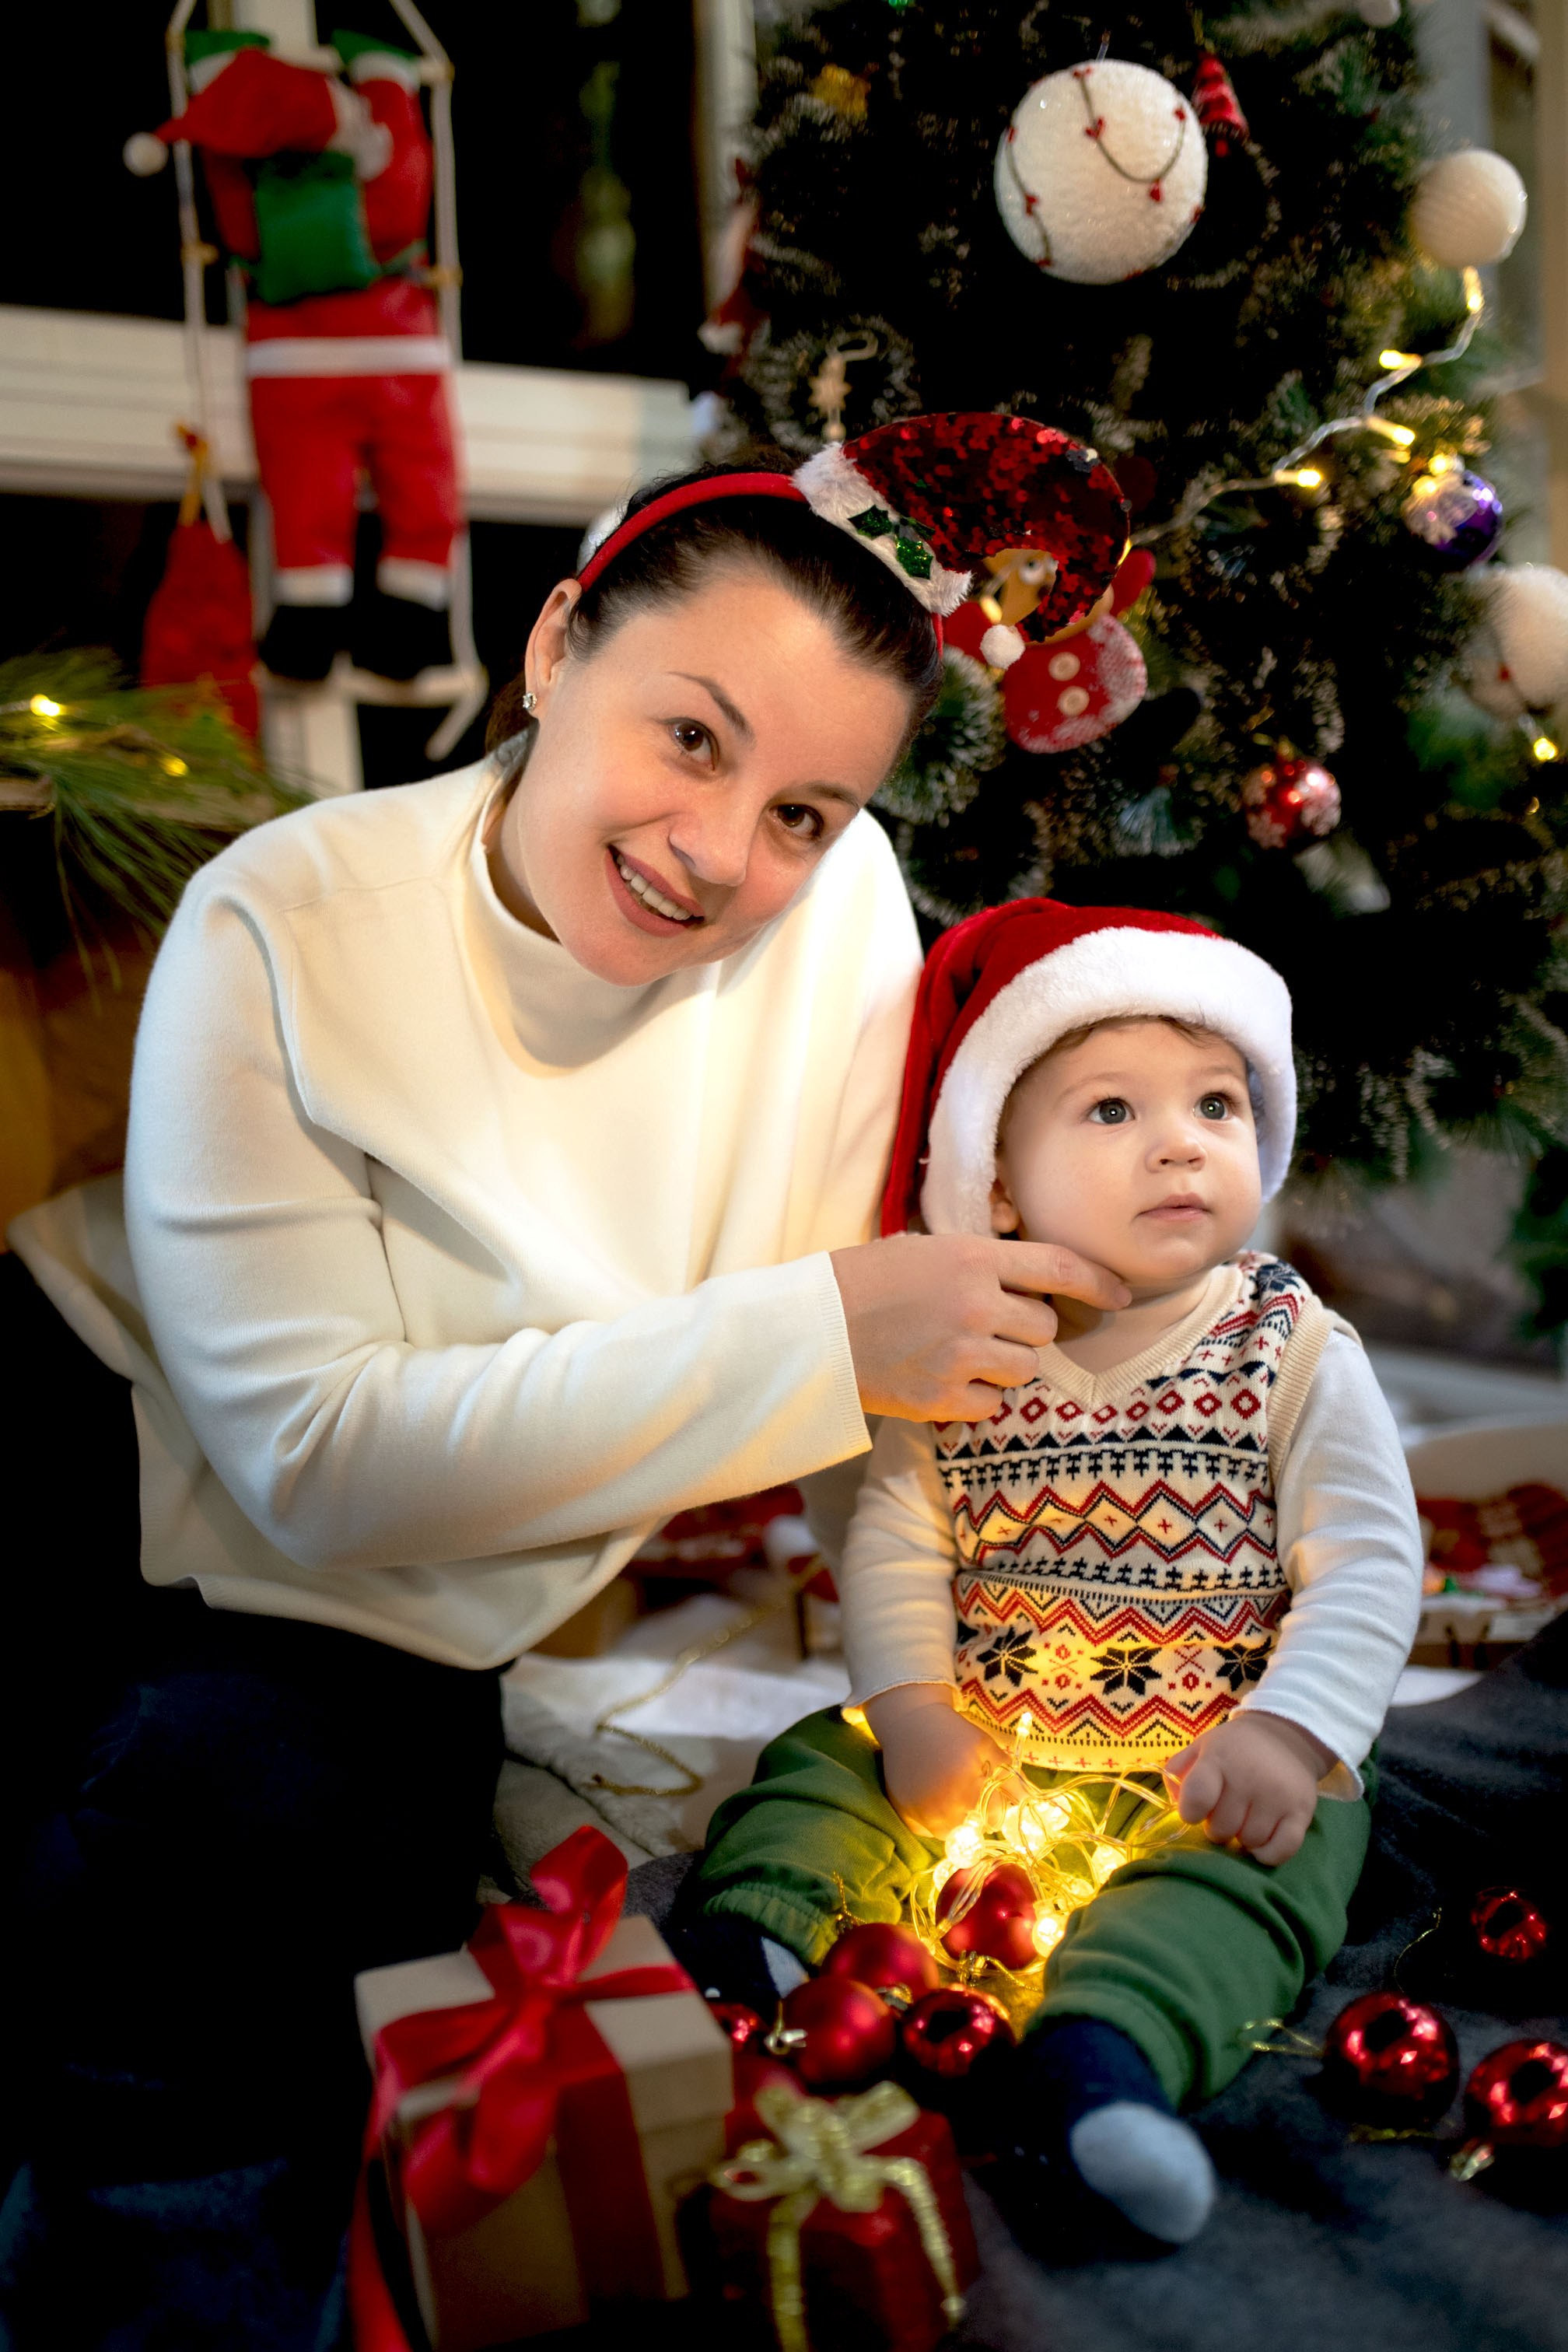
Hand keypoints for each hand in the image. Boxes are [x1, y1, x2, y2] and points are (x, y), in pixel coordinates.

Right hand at [830, 1234, 1129, 1421]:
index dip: (1098, 1281)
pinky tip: (944, 1380)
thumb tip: (1032, 1280)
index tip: (1120, 1294)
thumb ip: (981, 1263)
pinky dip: (977, 1398)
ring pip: (1024, 1368)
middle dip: (1026, 1330)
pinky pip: (993, 1404)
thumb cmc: (865, 1281)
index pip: (1059, 1266)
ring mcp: (961, 1354)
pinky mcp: (944, 1398)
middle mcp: (976, 1305)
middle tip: (988, 1327)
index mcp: (973, 1259)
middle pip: (1044, 1327)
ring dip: (1004, 1364)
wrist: (812, 1328)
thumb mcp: (927, 1250)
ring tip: (960, 1353)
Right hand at [864, 1683, 1022, 1837]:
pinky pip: (926, 1831)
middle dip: (978, 1816)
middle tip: (972, 1795)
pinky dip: (933, 1821)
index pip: (994, 1819)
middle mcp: (942, 1806)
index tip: (992, 1795)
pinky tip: (934, 1799)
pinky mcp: (903, 1812)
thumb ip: (1009, 1776)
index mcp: (967, 1788)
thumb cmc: (953, 1733)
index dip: (997, 1807)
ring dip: (956, 1823)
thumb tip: (1029, 1800)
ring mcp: (920, 1812)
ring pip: (949, 1835)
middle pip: (973, 1830)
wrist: (910, 1722)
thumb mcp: (986, 1747)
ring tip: (954, 1797)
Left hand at [1163, 1712, 1334, 1866]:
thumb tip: (1176, 1804)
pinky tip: (1262, 1840)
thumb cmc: (1234, 1749)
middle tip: (1225, 1812)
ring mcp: (1278, 1795)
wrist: (1284, 1736)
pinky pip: (1280, 1851)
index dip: (1190, 1813)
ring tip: (1245, 1819)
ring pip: (1249, 1842)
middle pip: (1222, 1829)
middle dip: (1217, 1827)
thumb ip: (1177, 1772)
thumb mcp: (1201, 1747)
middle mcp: (1250, 1776)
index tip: (1194, 1811)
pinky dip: (1267, 1854)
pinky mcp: (1302, 1812)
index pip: (1197, 1797)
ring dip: (1243, 1838)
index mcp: (1219, 1758)